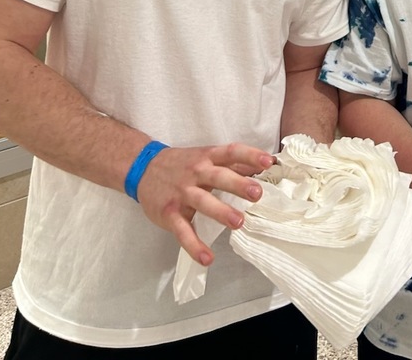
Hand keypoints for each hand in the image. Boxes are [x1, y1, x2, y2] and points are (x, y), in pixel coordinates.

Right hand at [136, 142, 275, 264]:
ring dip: (221, 212)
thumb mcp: (204, 156)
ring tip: (239, 222)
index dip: (250, 156)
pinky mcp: (169, 213)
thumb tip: (260, 168)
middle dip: (238, 184)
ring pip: (203, 202)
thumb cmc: (182, 164)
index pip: (231, 152)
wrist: (143, 168)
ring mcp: (182, 193)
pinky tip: (207, 258)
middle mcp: (196, 172)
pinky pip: (183, 231)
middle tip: (257, 194)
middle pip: (219, 177)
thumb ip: (229, 164)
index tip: (268, 162)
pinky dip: (194, 246)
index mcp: (207, 157)